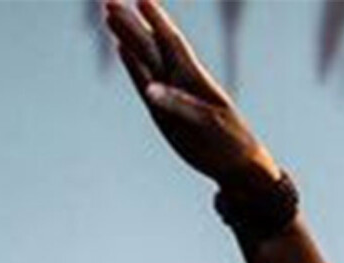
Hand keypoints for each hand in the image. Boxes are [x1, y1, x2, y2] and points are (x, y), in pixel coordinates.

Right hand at [101, 0, 280, 188]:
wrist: (235, 165)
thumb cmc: (230, 141)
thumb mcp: (206, 122)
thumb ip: (178, 104)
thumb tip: (150, 90)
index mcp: (194, 78)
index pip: (172, 42)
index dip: (158, 20)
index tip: (142, 0)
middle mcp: (178, 81)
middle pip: (151, 45)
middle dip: (131, 23)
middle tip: (108, 1)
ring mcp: (168, 94)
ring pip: (143, 60)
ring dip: (127, 38)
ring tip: (109, 17)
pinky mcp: (161, 111)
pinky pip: (142, 82)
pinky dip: (131, 65)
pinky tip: (122, 49)